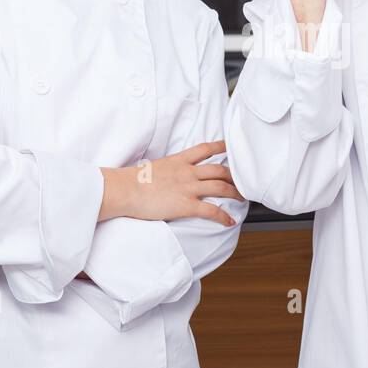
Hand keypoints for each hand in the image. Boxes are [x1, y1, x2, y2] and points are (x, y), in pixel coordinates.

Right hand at [100, 140, 241, 226]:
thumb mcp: (153, 168)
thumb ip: (165, 170)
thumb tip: (165, 175)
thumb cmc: (132, 180)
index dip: (220, 146)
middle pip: (218, 169)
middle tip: (241, 180)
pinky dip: (223, 217)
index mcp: (178, 160)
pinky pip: (211, 211)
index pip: (205, 149)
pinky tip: (230, 221)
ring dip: (234, 193)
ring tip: (242, 198)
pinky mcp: (186, 205)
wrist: (125, 189)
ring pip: (220, 187)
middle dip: (233, 175)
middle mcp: (187, 172)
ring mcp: (188, 188)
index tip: (229, 146)